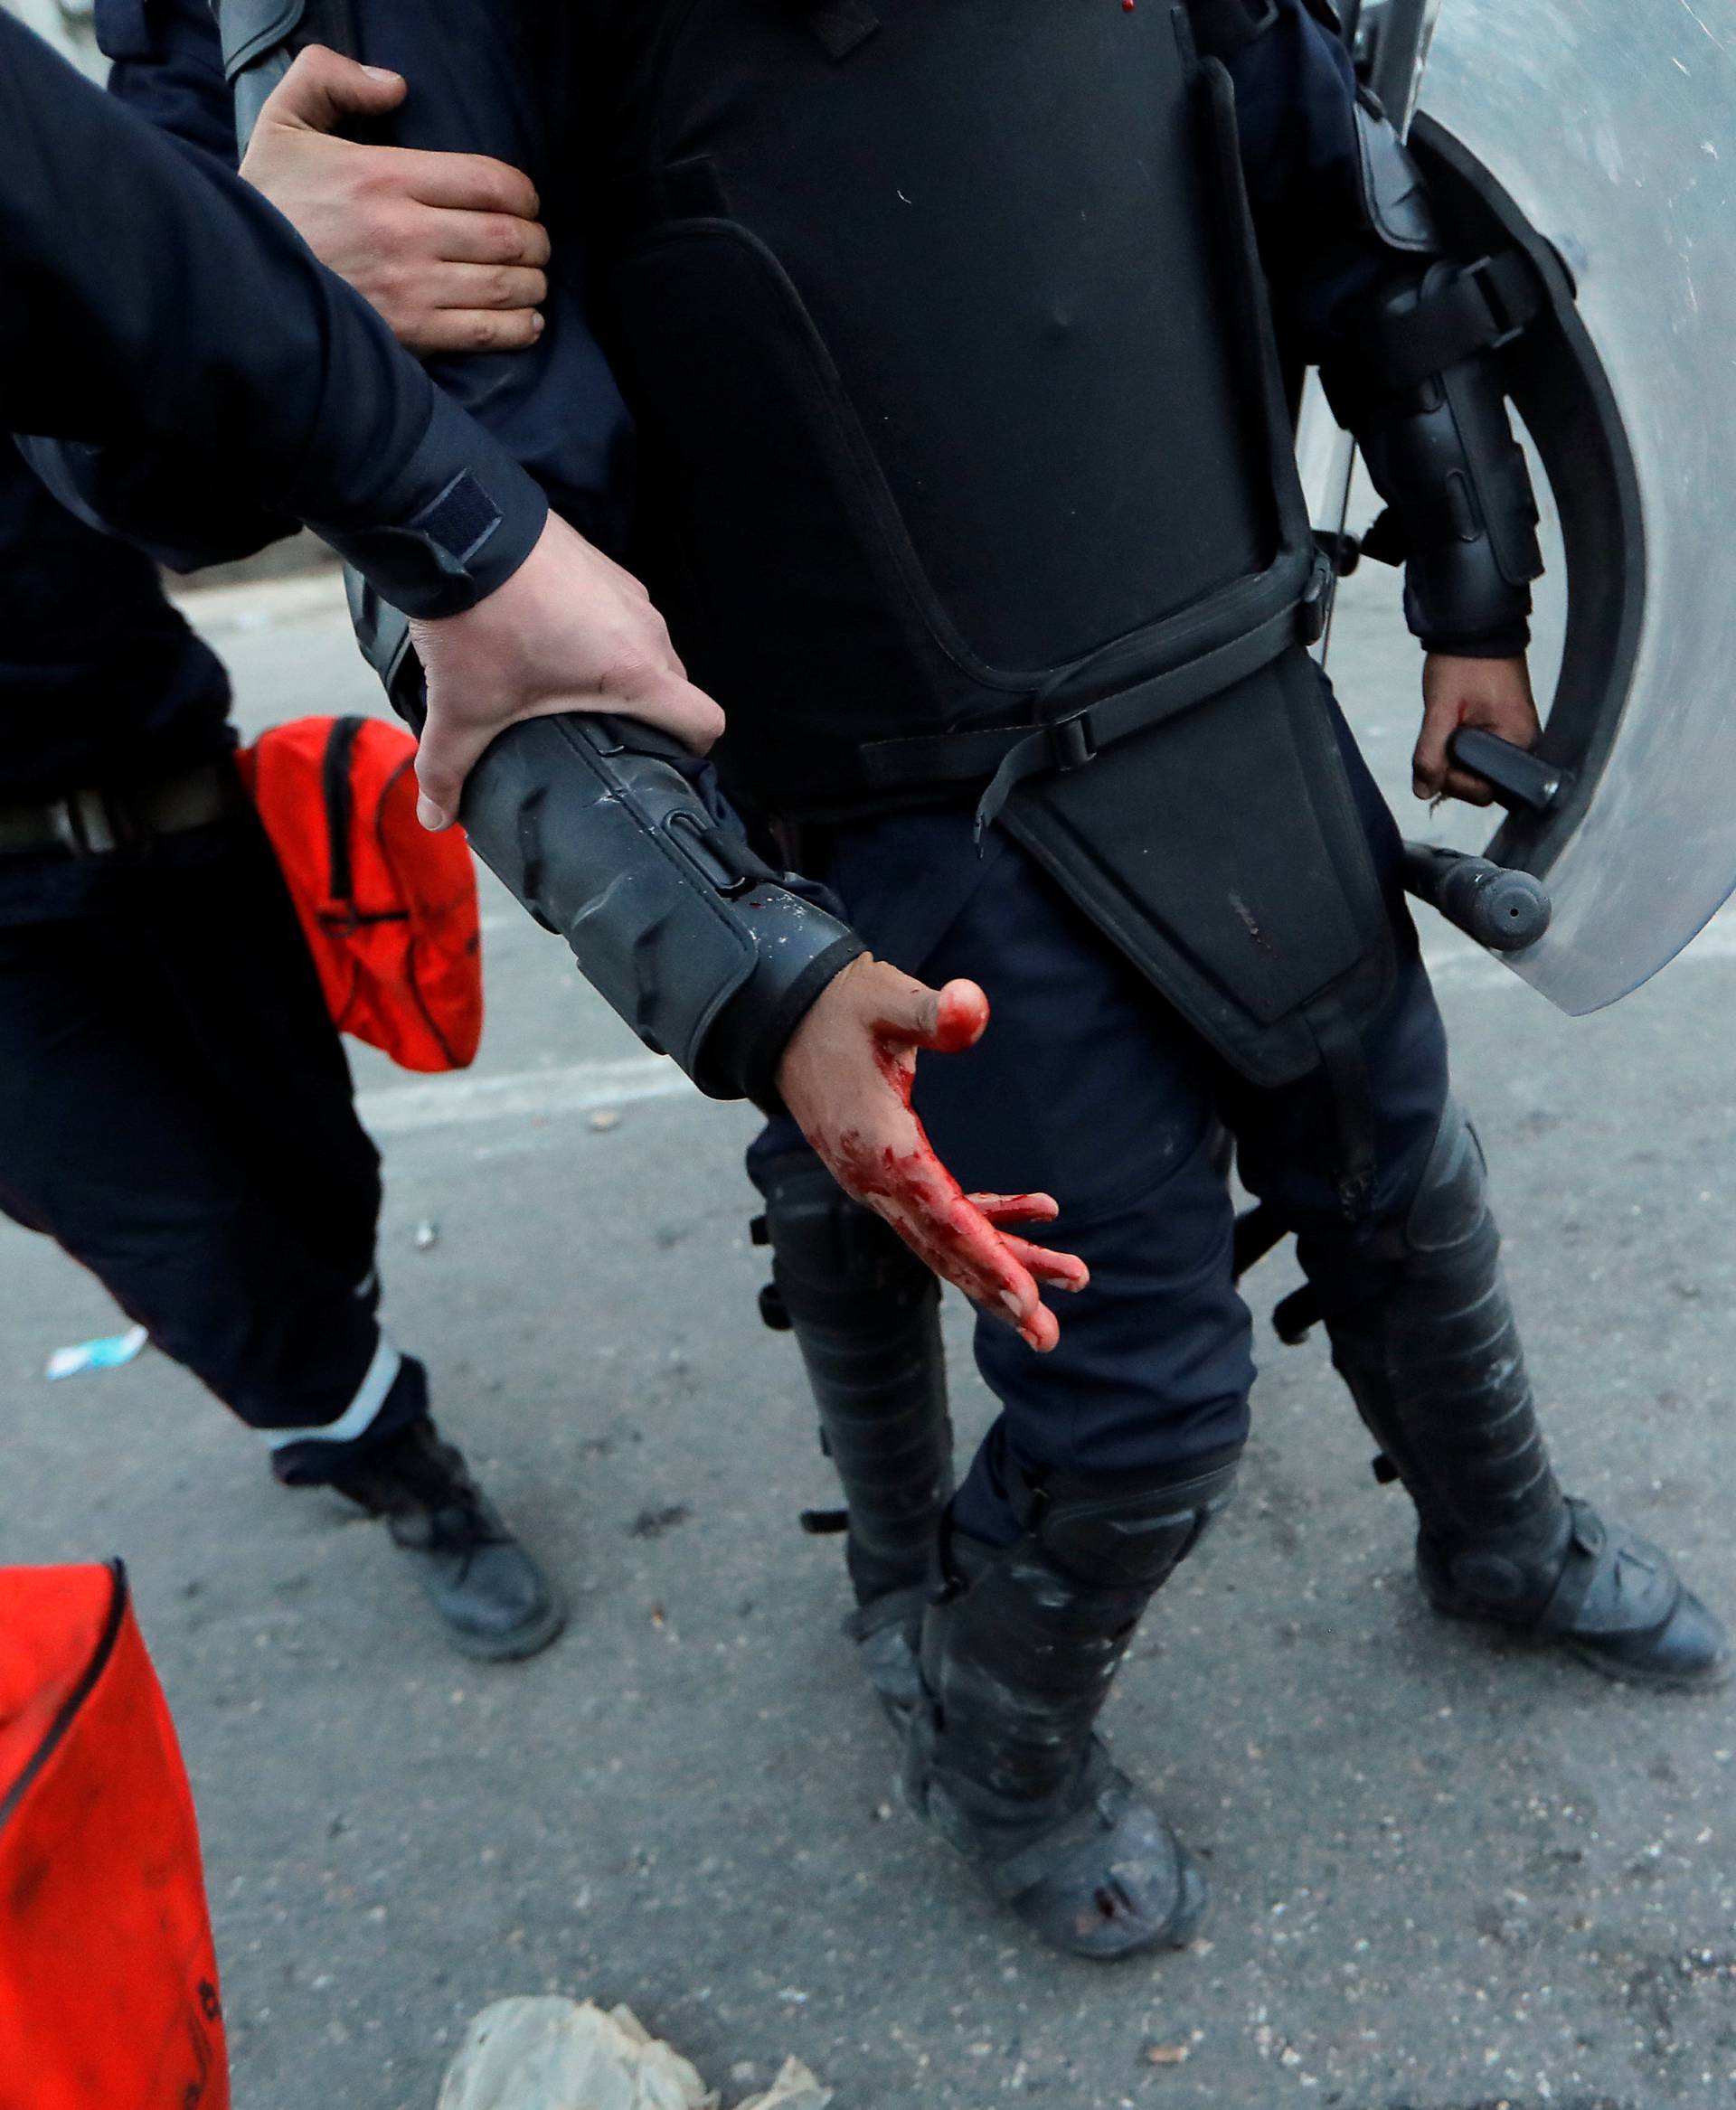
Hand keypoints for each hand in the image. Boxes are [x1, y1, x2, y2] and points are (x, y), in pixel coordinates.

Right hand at [240, 46, 548, 355]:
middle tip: (536, 245)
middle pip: (508, 236)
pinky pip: (485, 332)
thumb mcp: (284, 121)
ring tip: (534, 282)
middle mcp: (406, 232)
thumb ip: (331, 78)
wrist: (236, 278)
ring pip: (505, 285)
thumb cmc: (266, 202)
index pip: (489, 182)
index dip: (523, 193)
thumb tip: (395, 86)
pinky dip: (518, 329)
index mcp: (386, 176)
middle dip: (536, 241)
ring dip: (533, 285)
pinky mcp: (409, 334)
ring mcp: (410, 287)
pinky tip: (527, 323)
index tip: (526, 202)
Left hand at [408, 511, 725, 827]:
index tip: (663, 767)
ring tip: (572, 688)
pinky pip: (621, 613)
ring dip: (623, 672)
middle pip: (675, 688)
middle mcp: (646, 629)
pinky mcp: (603, 565)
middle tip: (604, 738)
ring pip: (647, 648)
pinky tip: (552, 640)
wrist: (458, 527)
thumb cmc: (481, 620)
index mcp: (637, 671)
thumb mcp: (465, 707)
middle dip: (648, 716)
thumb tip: (435, 818)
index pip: (705, 721)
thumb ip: (450, 768)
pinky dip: (601, 633)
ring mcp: (627, 591)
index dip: (693, 752)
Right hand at [777, 957, 1089, 1350]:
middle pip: (946, 1246)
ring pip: (946, 1239)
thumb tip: (971, 1007)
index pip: (941, 1215)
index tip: (1027, 1298)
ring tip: (1071, 1278)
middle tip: (1048, 1335)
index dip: (987, 1256)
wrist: (784, 1018)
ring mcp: (878, 1183)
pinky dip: (986, 1221)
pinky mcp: (886, 1175)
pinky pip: (940, 1213)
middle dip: (1001, 1289)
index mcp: (879, 1147)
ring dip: (1003, 1264)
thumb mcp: (885, 999)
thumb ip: (931, 1011)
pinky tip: (1039, 1212)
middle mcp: (875, 1180)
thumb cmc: (840, 1007)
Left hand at [1413, 653, 1540, 805]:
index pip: (1485, 790)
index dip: (1455, 782)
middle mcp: (1525, 743)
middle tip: (1440, 737)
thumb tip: (1424, 792)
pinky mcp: (1507, 728)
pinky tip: (1454, 726)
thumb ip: (1431, 753)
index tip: (1439, 756)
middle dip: (1454, 770)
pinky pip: (1482, 752)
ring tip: (1448, 725)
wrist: (1475, 627)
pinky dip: (1462, 746)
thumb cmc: (1462, 663)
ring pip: (1479, 769)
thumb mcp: (1440, 709)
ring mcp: (1517, 736)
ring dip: (1455, 757)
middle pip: (1483, 784)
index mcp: (1518, 741)